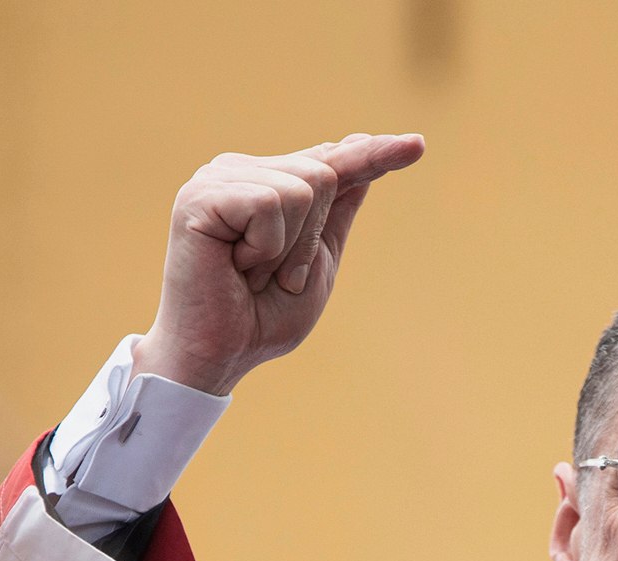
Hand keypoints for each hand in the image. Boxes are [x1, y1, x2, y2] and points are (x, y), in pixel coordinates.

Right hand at [132, 133, 425, 395]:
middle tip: (272, 276)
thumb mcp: (317, 263)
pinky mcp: (200, 195)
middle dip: (310, 240)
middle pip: (324, 174)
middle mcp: (242, 171)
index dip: (376, 154)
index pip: (332, 161)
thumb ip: (335, 213)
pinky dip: (265, 247)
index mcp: (268, 184)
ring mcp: (217, 179)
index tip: (417, 145)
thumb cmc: (262, 316)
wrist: (218, 356)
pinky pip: (270, 203)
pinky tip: (234, 265)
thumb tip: (360, 150)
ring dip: (288, 248)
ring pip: (302, 188)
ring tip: (250, 272)